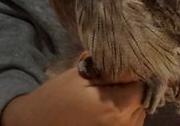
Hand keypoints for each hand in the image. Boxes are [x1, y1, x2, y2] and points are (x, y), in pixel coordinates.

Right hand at [1, 65, 144, 125]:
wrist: (37, 121)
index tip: (122, 66)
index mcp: (115, 107)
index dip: (133, 73)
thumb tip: (133, 59)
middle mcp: (122, 125)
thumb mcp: (83, 74)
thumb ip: (111, 68)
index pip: (142, 85)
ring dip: (128, 100)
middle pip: (142, 99)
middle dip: (131, 86)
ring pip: (138, 111)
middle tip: (112, 78)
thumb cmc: (58, 95)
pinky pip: (129, 121)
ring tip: (108, 92)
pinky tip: (107, 104)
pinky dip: (123, 111)